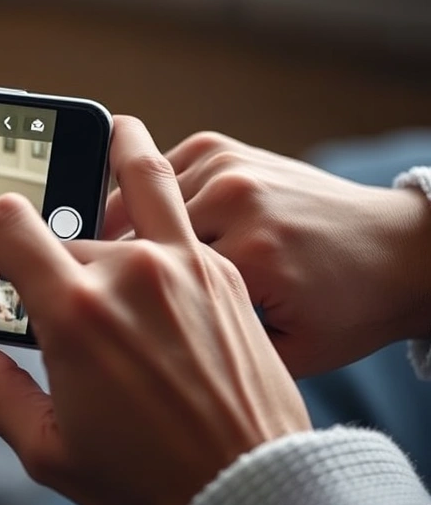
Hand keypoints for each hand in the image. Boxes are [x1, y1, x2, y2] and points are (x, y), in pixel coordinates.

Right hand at [0, 117, 310, 504]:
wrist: (253, 490)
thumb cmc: (154, 480)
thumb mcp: (49, 448)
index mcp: (77, 313)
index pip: (4, 222)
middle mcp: (132, 272)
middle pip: (59, 230)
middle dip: (38, 264)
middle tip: (45, 306)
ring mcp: (184, 264)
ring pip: (135, 182)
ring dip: (115, 154)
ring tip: (111, 132)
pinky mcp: (223, 272)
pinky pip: (181, 211)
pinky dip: (158, 202)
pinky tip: (152, 213)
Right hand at [103, 131, 430, 375]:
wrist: (401, 251)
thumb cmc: (349, 308)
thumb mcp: (287, 354)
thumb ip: (215, 349)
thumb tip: (147, 341)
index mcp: (249, 256)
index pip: (146, 278)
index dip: (120, 300)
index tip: (106, 315)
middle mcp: (236, 200)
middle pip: (134, 234)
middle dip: (116, 265)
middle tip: (104, 291)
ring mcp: (230, 167)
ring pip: (138, 200)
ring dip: (126, 228)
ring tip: (120, 259)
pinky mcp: (226, 149)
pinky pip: (158, 171)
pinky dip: (146, 198)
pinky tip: (147, 222)